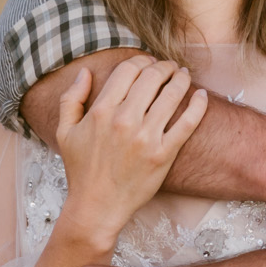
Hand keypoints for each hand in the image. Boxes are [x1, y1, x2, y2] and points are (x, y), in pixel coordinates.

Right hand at [56, 57, 208, 246]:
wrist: (97, 206)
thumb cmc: (81, 170)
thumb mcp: (65, 132)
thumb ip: (71, 99)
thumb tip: (85, 72)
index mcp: (101, 111)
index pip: (128, 70)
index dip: (141, 60)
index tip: (148, 63)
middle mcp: (124, 121)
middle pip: (152, 77)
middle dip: (164, 66)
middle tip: (170, 67)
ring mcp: (146, 138)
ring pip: (172, 94)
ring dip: (181, 79)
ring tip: (184, 76)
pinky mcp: (164, 155)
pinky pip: (187, 123)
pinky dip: (198, 106)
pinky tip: (201, 96)